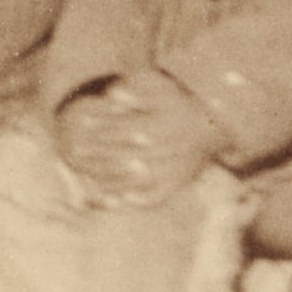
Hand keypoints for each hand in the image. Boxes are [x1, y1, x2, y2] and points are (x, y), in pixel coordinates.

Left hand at [57, 78, 220, 208]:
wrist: (217, 124)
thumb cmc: (185, 103)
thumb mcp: (165, 89)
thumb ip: (138, 91)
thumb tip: (112, 94)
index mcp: (162, 126)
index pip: (122, 127)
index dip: (100, 126)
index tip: (79, 124)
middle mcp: (166, 150)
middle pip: (124, 153)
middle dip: (96, 152)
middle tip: (73, 151)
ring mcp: (172, 170)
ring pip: (134, 178)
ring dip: (108, 178)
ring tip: (84, 176)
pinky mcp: (177, 184)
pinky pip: (154, 197)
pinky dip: (135, 200)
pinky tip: (116, 201)